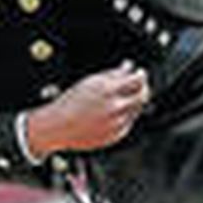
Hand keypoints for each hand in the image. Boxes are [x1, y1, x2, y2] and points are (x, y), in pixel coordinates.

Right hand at [24, 61, 149, 154]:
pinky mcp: (116, 135)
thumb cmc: (71, 103)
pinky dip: (125, 115)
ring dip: (134, 102)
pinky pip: (128, 123)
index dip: (141, 75)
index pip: (137, 80)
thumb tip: (129, 66)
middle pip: (142, 96)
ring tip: (120, 98)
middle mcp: (115, 107)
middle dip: (143, 88)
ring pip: (137, 110)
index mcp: (108, 90)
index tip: (141, 72)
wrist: (58, 127)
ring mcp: (117, 123)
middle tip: (140, 85)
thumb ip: (113, 74)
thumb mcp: (91, 82)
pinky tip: (112, 113)